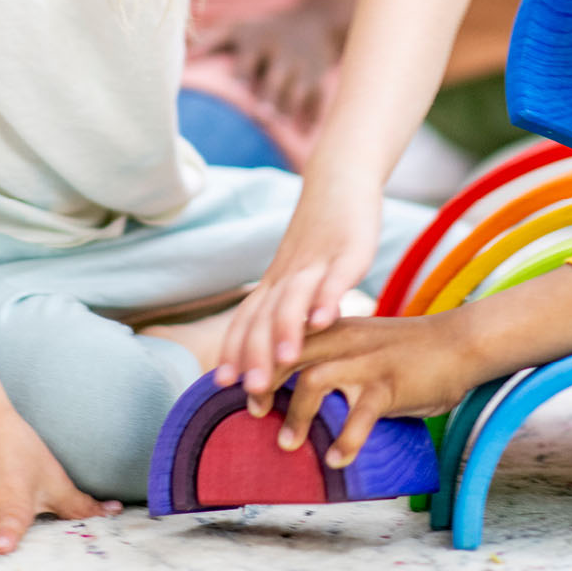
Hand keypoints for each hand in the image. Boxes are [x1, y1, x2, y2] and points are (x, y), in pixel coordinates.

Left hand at [193, 4, 341, 127]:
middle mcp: (282, 54)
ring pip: (299, 89)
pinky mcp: (320, 78)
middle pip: (277, 76)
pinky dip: (314, 116)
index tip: (236, 82)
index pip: (250, 58)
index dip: (243, 70)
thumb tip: (180, 52)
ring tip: (279, 123)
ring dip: (290, 107)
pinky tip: (305, 132)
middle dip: (271, 94)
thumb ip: (208, 40)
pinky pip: (319, 99)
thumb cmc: (263, 31)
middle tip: (262, 114)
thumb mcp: (238, 28)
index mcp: (258, 43)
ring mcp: (303, 66)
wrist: (315, 20)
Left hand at [213, 177, 378, 400]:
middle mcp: (288, 274)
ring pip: (294, 298)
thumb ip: (289, 310)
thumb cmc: (320, 235)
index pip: (247, 320)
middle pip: (264, 316)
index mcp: (276, 282)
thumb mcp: (300, 274)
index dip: (234, 351)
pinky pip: (334, 276)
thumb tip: (279, 355)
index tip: (223, 386)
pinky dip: (328, 297)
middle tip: (252, 392)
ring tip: (283, 361)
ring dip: (286, 330)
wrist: (340, 178)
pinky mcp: (348, 250)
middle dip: (255, 354)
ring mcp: (316, 262)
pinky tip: (325, 320)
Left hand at [272, 312, 485, 466]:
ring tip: (289, 445)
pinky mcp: (390, 384)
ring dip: (296, 417)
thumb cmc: (411, 349)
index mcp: (336, 326)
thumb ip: (337, 355)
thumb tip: (303, 389)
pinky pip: (359, 416)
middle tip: (253, 413)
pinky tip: (337, 460)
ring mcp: (367, 361)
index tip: (238, 385)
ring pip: (314, 382)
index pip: (284, 337)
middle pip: (287, 354)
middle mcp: (345, 338)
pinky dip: (345, 441)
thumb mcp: (366, 341)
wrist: (460, 343)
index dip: (256, 360)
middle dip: (263, 385)